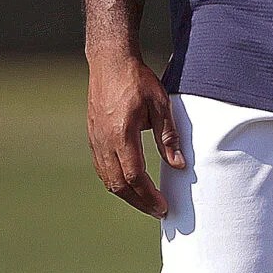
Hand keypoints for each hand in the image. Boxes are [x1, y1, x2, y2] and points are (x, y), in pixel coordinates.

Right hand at [86, 50, 183, 216]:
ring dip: (127, 195)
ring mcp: (96, 140)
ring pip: (108, 179)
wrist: (110, 61)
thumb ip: (169, 137)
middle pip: (119, 184)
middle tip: (157, 211)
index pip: (135, 176)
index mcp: (122, 135)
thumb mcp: (161, 106)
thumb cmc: (138, 80)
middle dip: (139, 202)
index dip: (149, 196)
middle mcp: (104, 141)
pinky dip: (116, 181)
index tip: (163, 207)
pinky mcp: (93, 137)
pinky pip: (102, 168)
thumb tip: (179, 166)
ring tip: (146, 202)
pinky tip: (129, 184)